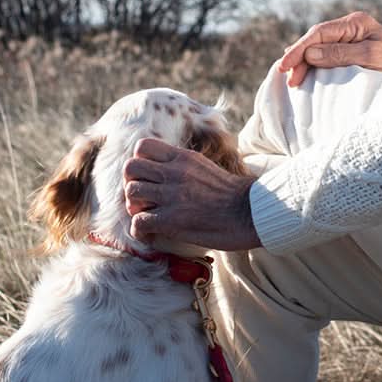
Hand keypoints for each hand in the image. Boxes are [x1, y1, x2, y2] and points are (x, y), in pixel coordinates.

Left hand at [123, 141, 259, 251]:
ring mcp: (172, 196)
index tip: (149, 178)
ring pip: (131, 193)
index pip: (142, 147)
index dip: (139, 163)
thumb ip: (182, 165)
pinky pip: (138, 222)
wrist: (251, 213)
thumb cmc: (232, 194)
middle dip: (133, 184)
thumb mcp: (205, 167)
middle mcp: (174, 172)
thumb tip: (164, 170)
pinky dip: (141, 231)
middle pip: (130, 168)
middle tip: (145, 198)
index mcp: (183, 157)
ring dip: (136, 207)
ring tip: (150, 216)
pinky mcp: (172, 220)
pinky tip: (153, 234)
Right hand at [278, 11, 381, 87]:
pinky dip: (314, 66)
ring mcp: (350, 39)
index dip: (300, 49)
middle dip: (299, 58)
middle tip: (287, 78)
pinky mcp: (351, 52)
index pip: (319, 33)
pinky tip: (304, 73)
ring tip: (292, 79)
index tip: (286, 65)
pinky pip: (327, 57)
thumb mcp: (371, 57)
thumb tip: (311, 54)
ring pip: (319, 49)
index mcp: (355, 23)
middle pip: (316, 41)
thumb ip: (341, 54)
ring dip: (305, 64)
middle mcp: (350, 28)